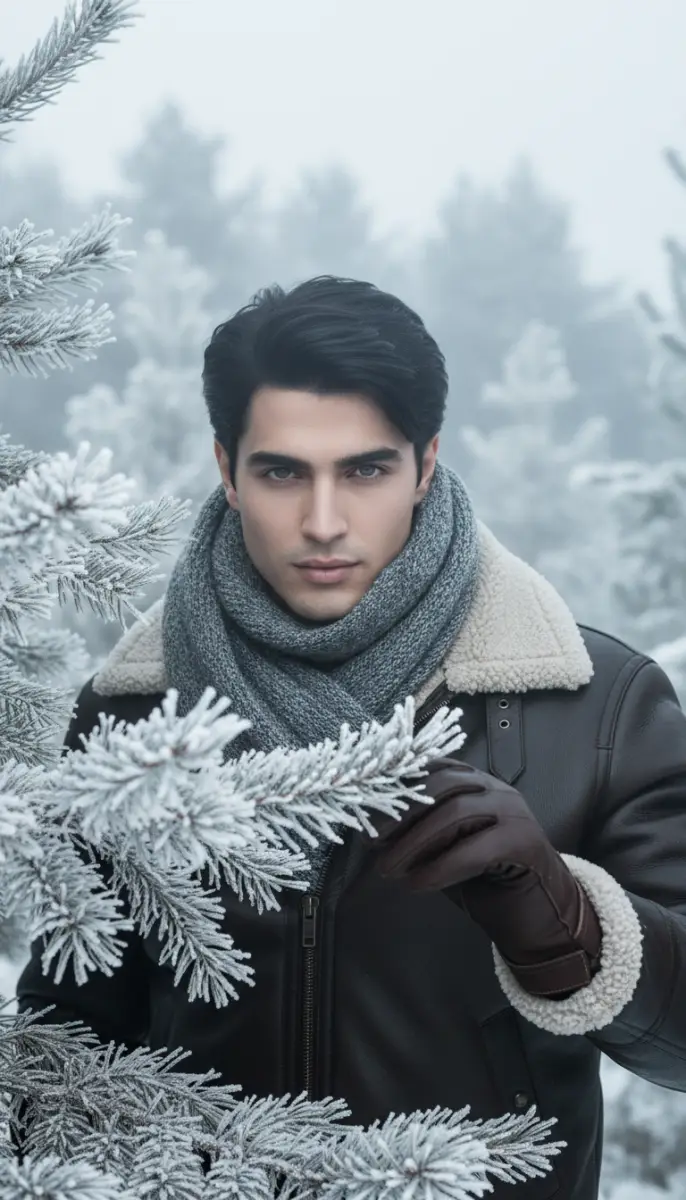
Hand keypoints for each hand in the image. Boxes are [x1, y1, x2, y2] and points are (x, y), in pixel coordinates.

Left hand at [367, 757, 601, 995]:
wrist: (545, 922)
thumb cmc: (491, 885)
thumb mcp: (448, 854)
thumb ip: (421, 838)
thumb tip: (374, 834)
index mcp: (478, 784)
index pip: (434, 769)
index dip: (398, 787)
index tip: (366, 809)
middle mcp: (498, 790)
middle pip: (441, 785)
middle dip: (401, 812)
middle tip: (372, 842)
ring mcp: (515, 813)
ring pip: (455, 813)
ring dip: (414, 842)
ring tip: (389, 869)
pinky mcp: (525, 843)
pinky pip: (475, 849)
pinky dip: (441, 868)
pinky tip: (418, 885)